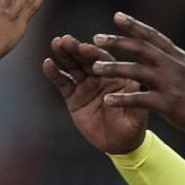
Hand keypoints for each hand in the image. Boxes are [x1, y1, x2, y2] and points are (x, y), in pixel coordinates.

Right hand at [41, 34, 147, 154]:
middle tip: (66, 40)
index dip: (93, 54)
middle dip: (76, 49)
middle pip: (86, 59)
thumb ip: (134, 99)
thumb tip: (136, 83)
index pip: (104, 61)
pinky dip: (55, 73)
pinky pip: (63, 83)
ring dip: (64, 55)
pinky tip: (47, 63)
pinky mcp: (73, 97)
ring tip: (56, 43)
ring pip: (73, 67)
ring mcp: (86, 85)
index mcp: (117, 77)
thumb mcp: (136, 115)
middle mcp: (100, 77)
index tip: (84, 47)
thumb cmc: (131, 128)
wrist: (118, 145)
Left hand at [87, 12, 184, 139]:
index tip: (117, 16)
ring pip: (136, 71)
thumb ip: (176, 60)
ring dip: (113, 68)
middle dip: (117, 42)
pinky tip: (107, 101)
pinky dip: (123, 99)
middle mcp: (173, 66)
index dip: (134, 26)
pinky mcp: (168, 104)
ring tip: (94, 68)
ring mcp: (170, 84)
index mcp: (178, 57)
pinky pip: (140, 100)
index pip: (153, 36)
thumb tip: (164, 50)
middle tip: (95, 38)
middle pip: (140, 48)